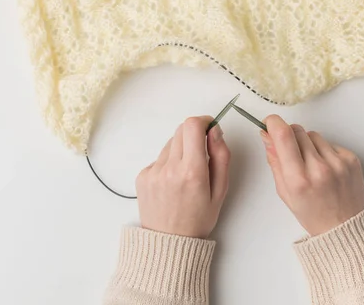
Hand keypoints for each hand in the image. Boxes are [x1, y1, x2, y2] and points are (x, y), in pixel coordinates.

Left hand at [136, 116, 229, 238]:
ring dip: (181, 149)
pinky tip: (173, 183)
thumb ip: (221, 156)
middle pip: (181, 130)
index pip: (192, 126)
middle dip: (194, 134)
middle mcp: (169, 168)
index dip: (203, 121)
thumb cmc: (198, 219)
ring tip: (186, 174)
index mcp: (192, 172)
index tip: (210, 128)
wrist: (169, 243)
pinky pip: (159, 158)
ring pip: (170, 143)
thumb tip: (215, 131)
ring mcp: (153, 172)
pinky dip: (169, 162)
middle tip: (201, 154)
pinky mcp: (142, 176)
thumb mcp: (220, 190)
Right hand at [261, 115, 363, 235]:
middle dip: (289, 135)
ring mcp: (338, 163)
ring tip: (310, 165)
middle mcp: (319, 168)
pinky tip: (325, 169)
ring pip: (313, 135)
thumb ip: (275, 162)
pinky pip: (330, 143)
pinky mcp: (351, 159)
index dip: (273, 123)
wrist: (345, 228)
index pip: (283, 136)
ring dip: (307, 144)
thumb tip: (267, 136)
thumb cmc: (313, 214)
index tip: (269, 123)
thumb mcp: (285, 192)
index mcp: (298, 179)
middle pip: (297, 131)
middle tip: (290, 151)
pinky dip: (324, 151)